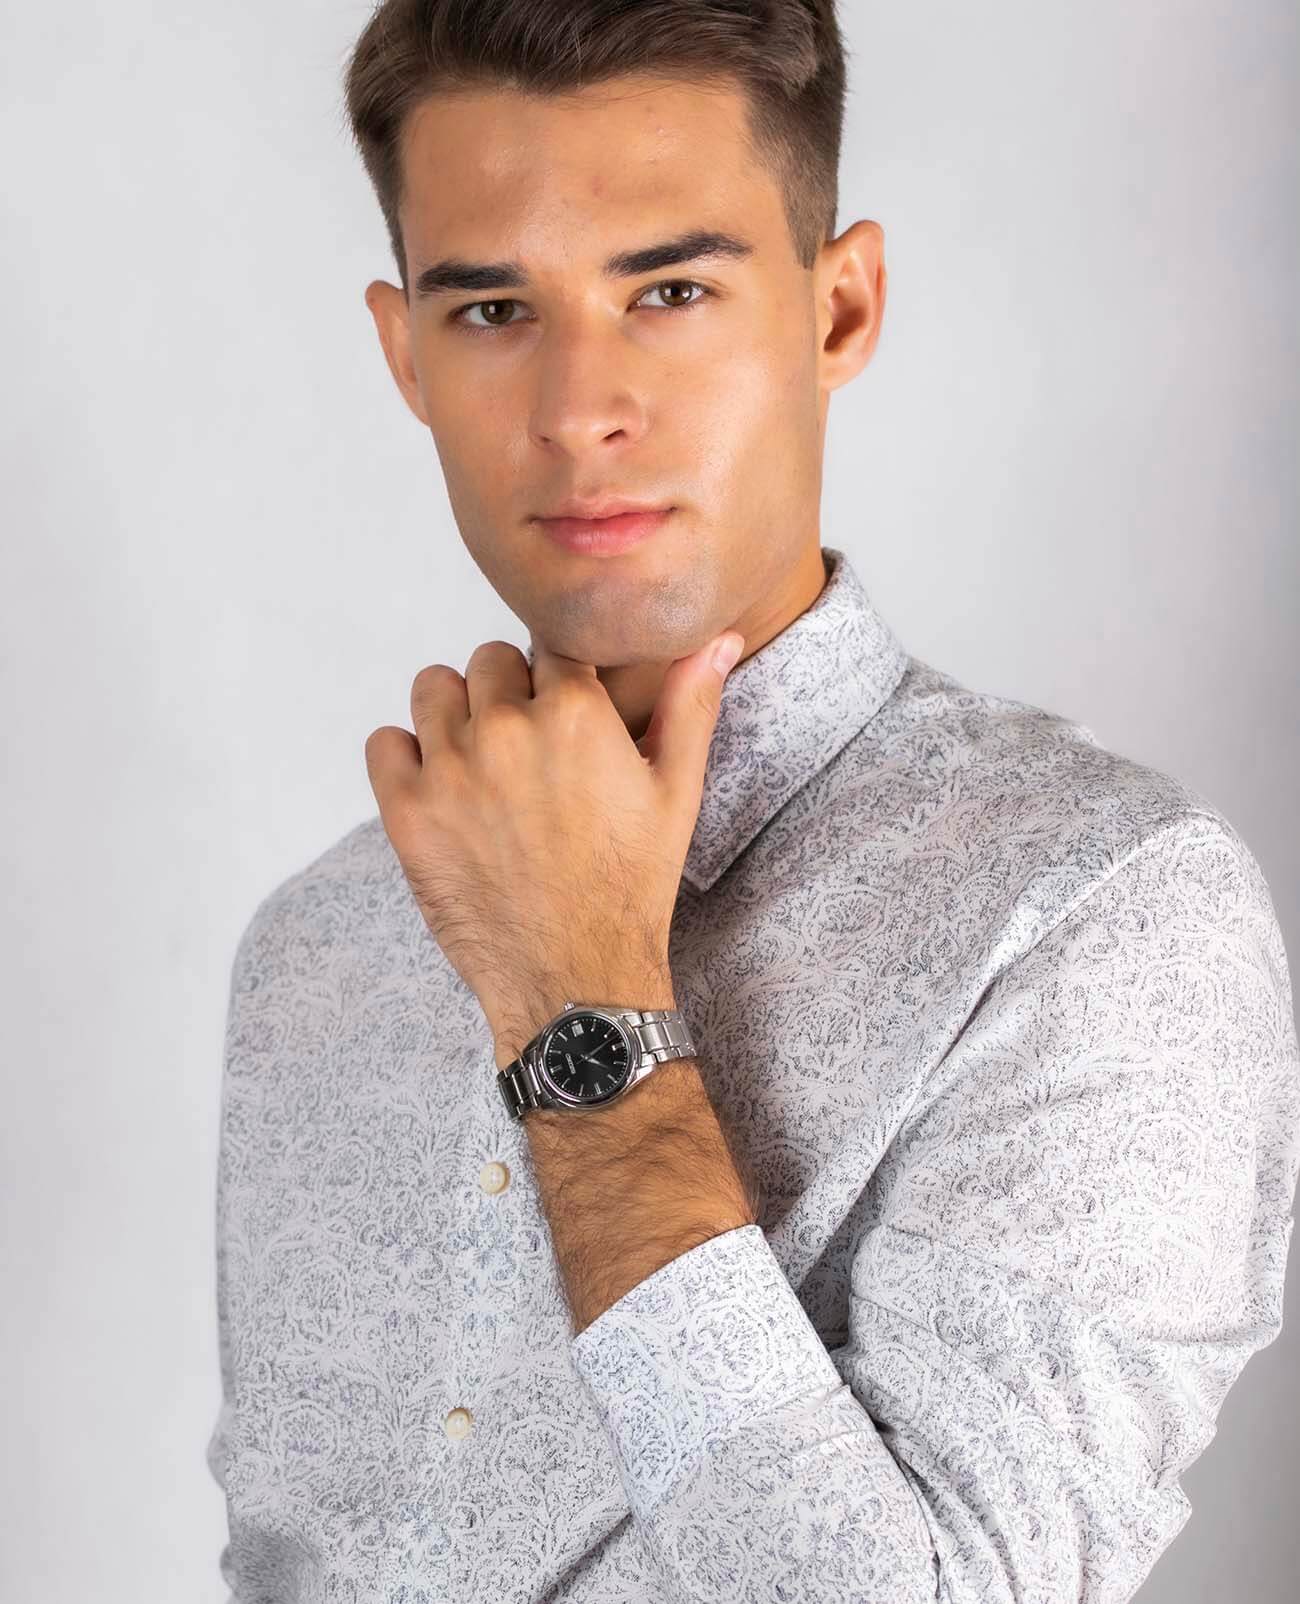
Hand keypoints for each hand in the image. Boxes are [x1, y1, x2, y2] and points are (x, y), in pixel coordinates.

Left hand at [363, 629, 745, 1064]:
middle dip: (509, 694)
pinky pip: (384, 742)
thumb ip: (690, 704)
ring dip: (455, 713)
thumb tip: (722, 638)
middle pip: (490, 661)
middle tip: (528, 752)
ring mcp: (450, 768)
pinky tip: (441, 789)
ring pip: (433, 687)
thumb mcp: (676, 792)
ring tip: (482, 763)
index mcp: (575, 712)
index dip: (560, 683)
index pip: (551, 648)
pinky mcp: (407, 811)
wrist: (575, 974)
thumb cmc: (630, 885)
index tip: (565, 721)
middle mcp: (506, 728)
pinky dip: (405, 757)